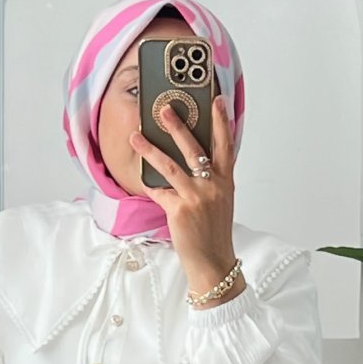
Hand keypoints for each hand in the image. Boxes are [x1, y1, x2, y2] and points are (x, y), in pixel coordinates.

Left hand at [129, 95, 242, 302]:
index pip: (226, 144)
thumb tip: (189, 163)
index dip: (222, 121)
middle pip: (194, 147)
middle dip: (178, 125)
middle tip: (165, 108)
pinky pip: (159, 192)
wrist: (213, 263)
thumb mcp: (220, 203)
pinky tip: (139, 177)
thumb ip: (210, 182)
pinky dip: (148, 185)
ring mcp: (196, 197)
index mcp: (225, 182)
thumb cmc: (214, 234)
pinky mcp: (179, 209)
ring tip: (136, 137)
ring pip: (170, 165)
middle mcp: (213, 185)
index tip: (217, 100)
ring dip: (150, 149)